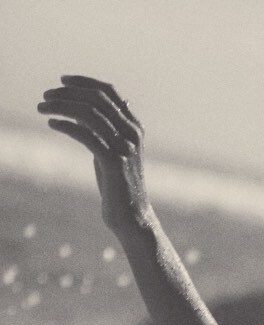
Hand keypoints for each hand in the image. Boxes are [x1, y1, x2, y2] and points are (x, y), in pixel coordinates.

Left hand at [37, 77, 152, 236]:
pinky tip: (53, 124)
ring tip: (43, 109)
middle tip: (46, 96)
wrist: (132, 218)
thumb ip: (104, 130)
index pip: (109, 92)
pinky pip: (86, 134)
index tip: (62, 81)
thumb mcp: (112, 151)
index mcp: (134, 127)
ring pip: (89, 113)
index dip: (85, 82)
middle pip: (97, 99)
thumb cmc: (119, 186)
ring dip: (62, 106)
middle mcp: (132, 133)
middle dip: (68, 93)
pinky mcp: (113, 162)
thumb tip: (81, 109)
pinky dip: (66, 125)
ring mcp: (124, 147)